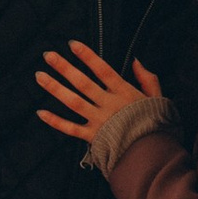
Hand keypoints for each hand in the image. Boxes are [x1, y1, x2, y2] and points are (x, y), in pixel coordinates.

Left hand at [36, 40, 163, 144]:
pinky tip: (40, 112)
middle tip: (48, 55)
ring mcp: (99, 121)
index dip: (87, 56)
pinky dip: (55, 121)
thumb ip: (147, 78)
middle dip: (64, 67)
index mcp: (124, 93)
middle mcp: (108, 104)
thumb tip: (136, 60)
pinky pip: (70, 129)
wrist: (153, 154)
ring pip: (73, 102)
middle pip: (83, 83)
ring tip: (39, 76)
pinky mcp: (92, 137)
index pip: (102, 70)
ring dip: (55, 88)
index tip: (72, 44)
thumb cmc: (156, 124)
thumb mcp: (158, 97)